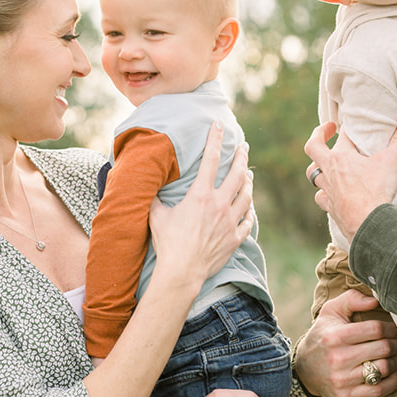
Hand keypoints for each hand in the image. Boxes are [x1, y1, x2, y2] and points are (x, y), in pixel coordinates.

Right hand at [149, 123, 252, 285]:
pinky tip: (248, 208)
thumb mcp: (156, 215)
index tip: (220, 126)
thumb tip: (148, 186)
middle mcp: (219, 205)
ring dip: (248, 182)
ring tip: (248, 175)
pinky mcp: (235, 238)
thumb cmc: (167, 243)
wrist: (182, 271)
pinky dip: (249, 211)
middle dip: (241, 157)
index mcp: (200, 195)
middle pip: (237, 174)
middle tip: (243, 147)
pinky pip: (247, 221)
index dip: (216, 139)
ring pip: (246, 196)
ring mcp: (230, 222)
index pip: (211, 159)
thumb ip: (154, 198)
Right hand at [294, 287, 396, 396]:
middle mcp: (338, 359)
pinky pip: (378, 390)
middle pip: (383, 348)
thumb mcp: (331, 312)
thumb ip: (352, 299)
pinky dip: (393, 382)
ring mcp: (342, 380)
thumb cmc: (324, 335)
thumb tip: (375, 300)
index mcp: (335, 336)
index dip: (392, 328)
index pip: (376, 329)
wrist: (305, 369)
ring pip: (383, 369)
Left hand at [304, 116, 396, 241]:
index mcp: (341, 156)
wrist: (367, 223)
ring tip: (324, 161)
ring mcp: (328, 190)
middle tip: (328, 129)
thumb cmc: (375, 191)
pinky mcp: (331, 207)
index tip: (355, 124)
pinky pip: (320, 198)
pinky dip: (323, 193)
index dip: (349, 127)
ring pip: (313, 173)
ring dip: (317, 165)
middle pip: (313, 148)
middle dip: (318, 136)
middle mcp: (329, 171)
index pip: (343, 135)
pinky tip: (328, 193)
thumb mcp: (391, 162)